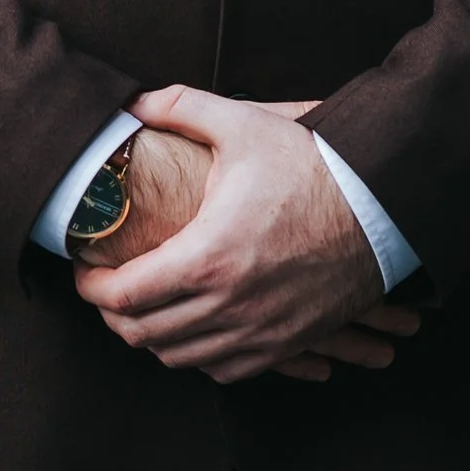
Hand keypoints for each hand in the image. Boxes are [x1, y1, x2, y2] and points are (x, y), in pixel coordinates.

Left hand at [73, 86, 419, 387]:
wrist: (384, 208)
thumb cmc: (315, 168)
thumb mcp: (245, 126)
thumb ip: (182, 108)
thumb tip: (134, 101)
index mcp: (206, 258)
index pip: (123, 295)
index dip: (91, 286)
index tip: (85, 270)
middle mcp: (227, 306)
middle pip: (142, 334)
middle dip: (113, 313)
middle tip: (108, 286)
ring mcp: (258, 332)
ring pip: (178, 357)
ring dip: (152, 337)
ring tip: (145, 307)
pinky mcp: (285, 344)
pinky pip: (223, 369)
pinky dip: (198, 355)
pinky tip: (193, 328)